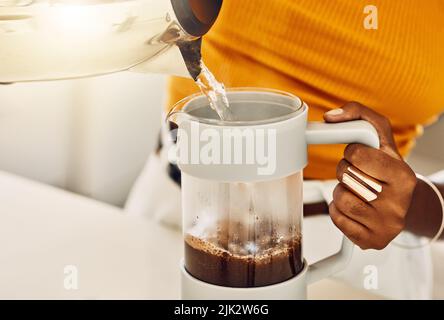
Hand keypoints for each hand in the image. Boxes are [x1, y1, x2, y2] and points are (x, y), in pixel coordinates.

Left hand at [324, 102, 416, 249]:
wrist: (403, 205)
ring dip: (340, 191)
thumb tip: (329, 116)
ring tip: (356, 190)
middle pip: (346, 177)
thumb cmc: (386, 168)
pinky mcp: (371, 240)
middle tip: (357, 174)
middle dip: (344, 171)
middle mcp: (398, 203)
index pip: (357, 154)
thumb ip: (358, 114)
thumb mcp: (381, 137)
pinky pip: (337, 218)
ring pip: (339, 198)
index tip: (360, 157)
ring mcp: (385, 225)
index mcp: (403, 176)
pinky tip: (353, 207)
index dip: (352, 153)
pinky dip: (338, 210)